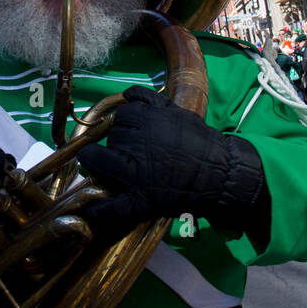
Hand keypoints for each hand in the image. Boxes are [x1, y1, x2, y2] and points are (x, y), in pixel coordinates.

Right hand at [76, 87, 266, 240]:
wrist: (218, 174)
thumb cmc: (181, 193)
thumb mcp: (146, 208)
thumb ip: (115, 209)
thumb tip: (88, 213)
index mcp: (128, 168)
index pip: (93, 157)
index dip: (91, 160)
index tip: (95, 163)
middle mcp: (135, 140)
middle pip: (110, 137)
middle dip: (114, 146)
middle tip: (127, 156)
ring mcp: (151, 120)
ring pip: (122, 115)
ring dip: (124, 124)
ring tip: (134, 136)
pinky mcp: (165, 108)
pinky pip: (140, 94)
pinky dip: (132, 96)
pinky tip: (129, 100)